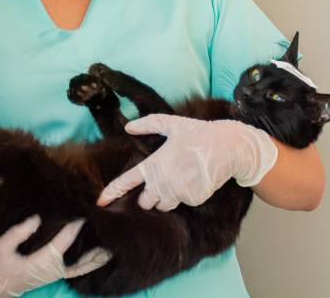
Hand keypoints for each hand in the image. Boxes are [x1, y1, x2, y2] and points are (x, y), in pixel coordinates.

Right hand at [0, 216, 111, 297]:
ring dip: (95, 255)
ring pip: (81, 265)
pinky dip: (87, 264)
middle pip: (81, 256)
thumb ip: (18, 233)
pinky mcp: (50, 275)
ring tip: (112, 246)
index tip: (86, 209)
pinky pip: (74, 270)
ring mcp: (53, 274)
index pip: (65, 240)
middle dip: (95, 243)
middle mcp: (52, 269)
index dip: (76, 224)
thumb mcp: (0, 249)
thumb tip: (37, 218)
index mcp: (43, 262)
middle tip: (110, 227)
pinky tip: (96, 258)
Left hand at [97, 114, 278, 210]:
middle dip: (149, 196)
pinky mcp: (194, 199)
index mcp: (154, 164)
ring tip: (179, 179)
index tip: (100, 202)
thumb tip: (128, 127)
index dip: (111, 192)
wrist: (228, 146)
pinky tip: (194, 181)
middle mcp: (164, 181)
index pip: (127, 182)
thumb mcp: (172, 124)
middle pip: (145, 202)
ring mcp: (179, 192)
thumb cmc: (199, 133)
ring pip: (164, 205)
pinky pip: (184, 203)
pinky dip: (186, 196)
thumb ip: (148, 124)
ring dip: (166, 198)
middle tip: (161, 181)